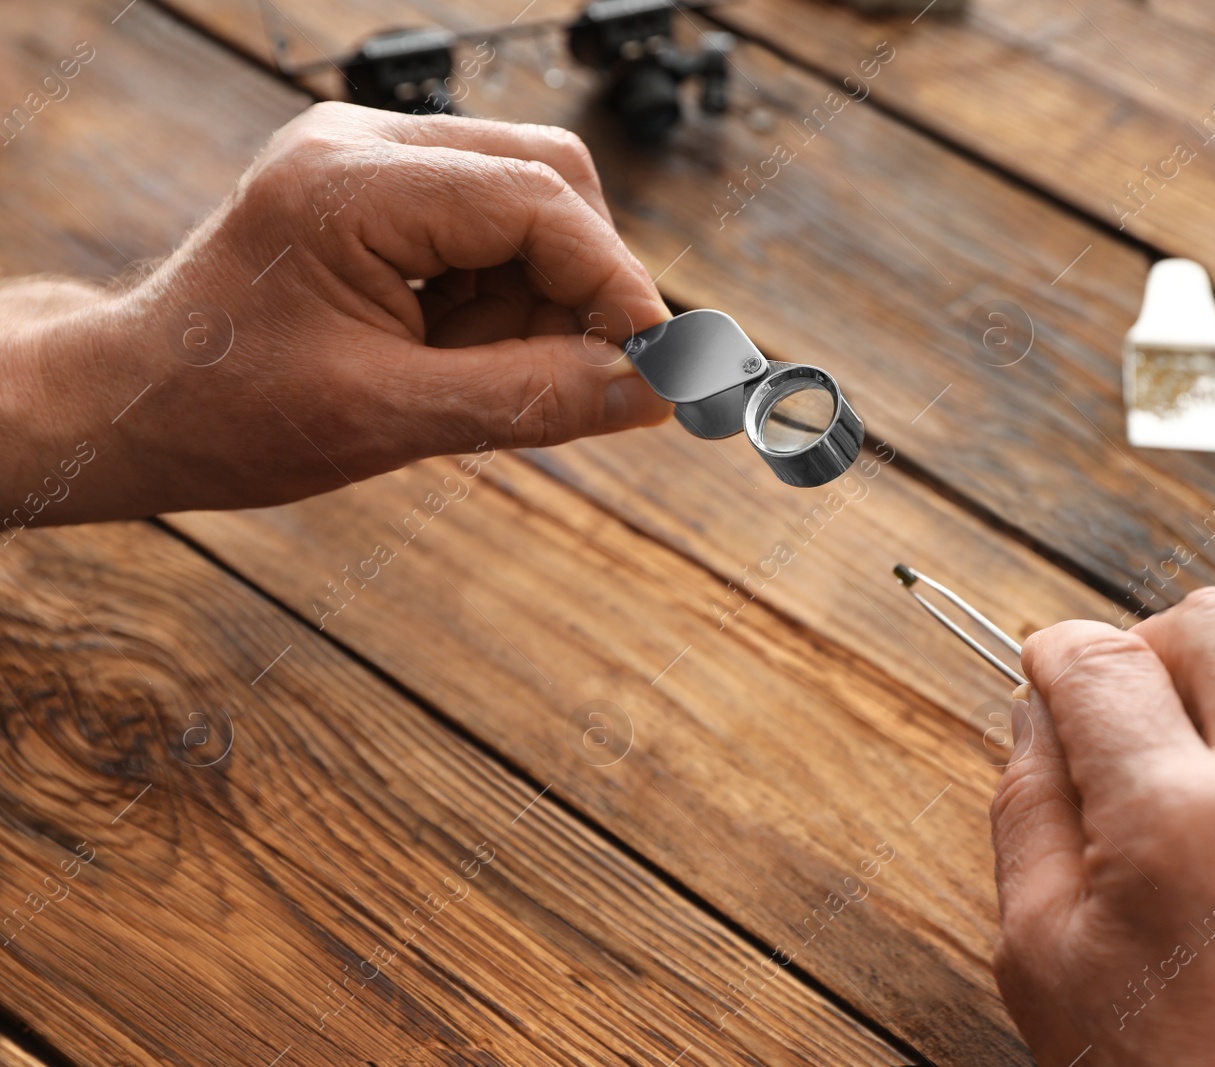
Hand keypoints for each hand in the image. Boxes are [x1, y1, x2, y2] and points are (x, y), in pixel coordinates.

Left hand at [0, 102, 670, 522]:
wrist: (134, 405)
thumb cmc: (226, 412)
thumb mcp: (391, 420)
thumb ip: (533, 400)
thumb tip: (652, 390)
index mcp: (349, 183)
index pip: (537, 199)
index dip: (614, 282)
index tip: (657, 361)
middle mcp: (361, 144)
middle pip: (546, 177)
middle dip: (584, 282)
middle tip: (585, 374)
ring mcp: (369, 161)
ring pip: (528, 201)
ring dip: (543, 297)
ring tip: (481, 374)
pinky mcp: (379, 193)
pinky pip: (489, 228)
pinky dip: (505, 298)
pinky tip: (460, 354)